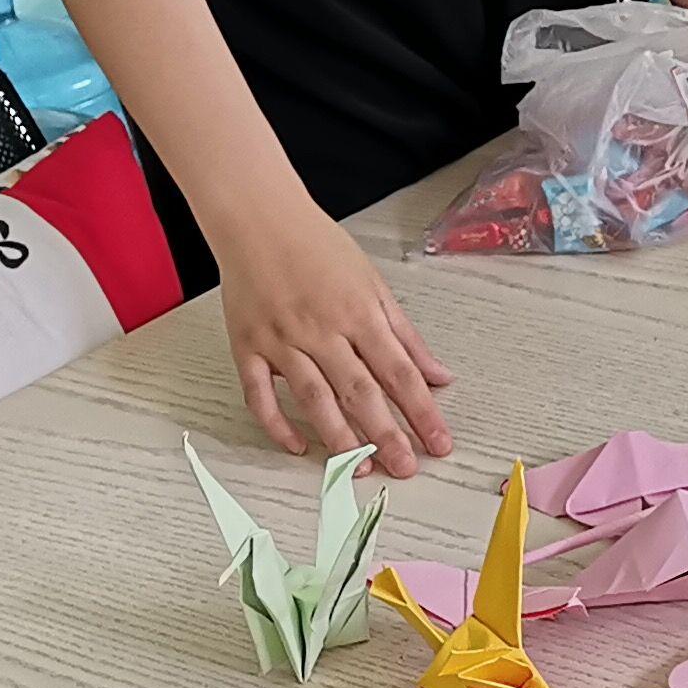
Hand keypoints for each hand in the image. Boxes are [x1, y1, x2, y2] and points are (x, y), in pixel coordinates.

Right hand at [209, 193, 453, 474]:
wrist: (258, 218)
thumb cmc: (317, 245)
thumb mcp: (374, 284)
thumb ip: (406, 335)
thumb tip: (439, 374)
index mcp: (359, 313)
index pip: (400, 373)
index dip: (422, 412)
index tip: (439, 443)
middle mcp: (322, 329)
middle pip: (361, 392)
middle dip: (387, 435)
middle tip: (405, 468)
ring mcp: (282, 340)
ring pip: (315, 399)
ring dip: (340, 439)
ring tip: (360, 469)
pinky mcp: (248, 346)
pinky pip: (261, 396)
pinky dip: (278, 425)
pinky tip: (299, 447)